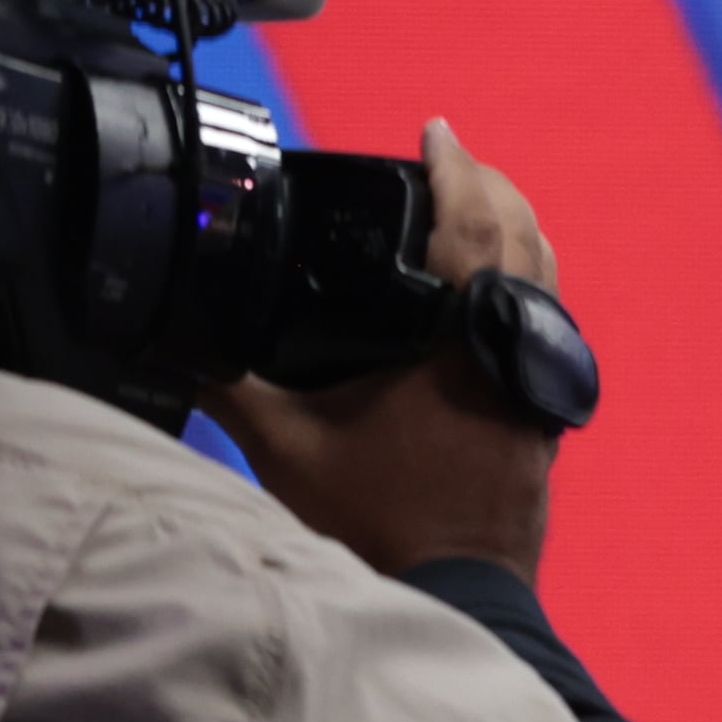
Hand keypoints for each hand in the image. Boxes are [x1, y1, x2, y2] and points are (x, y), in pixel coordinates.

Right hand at [204, 127, 564, 579]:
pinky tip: (488, 292)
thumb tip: (177, 336)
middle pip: (523, 239)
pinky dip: (521, 284)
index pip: (473, 224)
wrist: (454, 593)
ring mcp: (536, 382)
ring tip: (472, 204)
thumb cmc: (378, 524)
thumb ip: (229, 382)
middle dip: (489, 187)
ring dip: (512, 232)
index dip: (456, 167)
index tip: (435, 128)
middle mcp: (513, 350)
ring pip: (544, 280)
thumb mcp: (284, 446)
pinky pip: (543, 322)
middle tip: (450, 157)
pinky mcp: (543, 412)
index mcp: (461, 341)